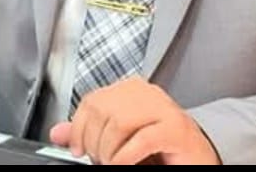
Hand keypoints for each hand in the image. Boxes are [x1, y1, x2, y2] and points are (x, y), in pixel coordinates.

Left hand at [50, 76, 219, 164]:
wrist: (197, 158)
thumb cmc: (159, 149)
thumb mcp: (118, 139)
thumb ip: (90, 132)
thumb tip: (58, 132)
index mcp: (132, 90)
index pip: (92, 99)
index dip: (79, 127)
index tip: (79, 150)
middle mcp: (147, 93)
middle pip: (103, 109)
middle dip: (95, 142)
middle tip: (101, 160)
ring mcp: (164, 109)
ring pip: (119, 121)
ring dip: (109, 151)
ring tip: (114, 163)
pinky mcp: (176, 129)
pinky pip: (141, 139)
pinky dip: (125, 157)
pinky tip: (123, 165)